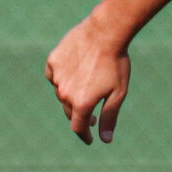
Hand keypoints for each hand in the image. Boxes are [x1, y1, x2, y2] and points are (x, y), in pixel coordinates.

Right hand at [46, 18, 131, 144]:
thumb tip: (105, 140)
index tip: (89, 139)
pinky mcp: (53, 62)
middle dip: (80, 116)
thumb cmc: (115, 63)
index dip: (85, 135)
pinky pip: (54, 76)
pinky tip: (72, 74)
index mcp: (81, 104)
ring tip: (86, 87)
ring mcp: (57, 77)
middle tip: (91, 116)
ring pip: (61, 93)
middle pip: (70, 111)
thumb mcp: (118, 94)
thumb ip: (109, 118)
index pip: (78, 128)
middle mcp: (65, 93)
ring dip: (72, 95)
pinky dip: (61, 79)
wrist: (105, 31)